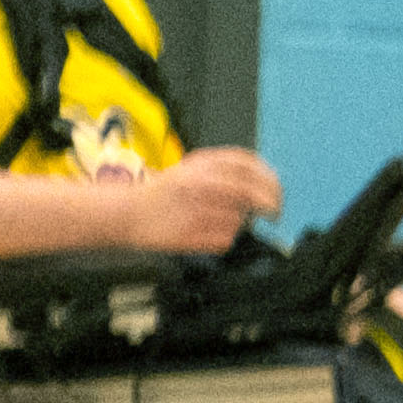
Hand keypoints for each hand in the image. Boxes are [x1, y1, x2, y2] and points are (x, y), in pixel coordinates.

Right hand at [126, 145, 278, 255]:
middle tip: (275, 212)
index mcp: (201, 164)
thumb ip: (225, 171)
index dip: (268, 179)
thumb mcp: (191, 169)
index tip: (277, 189)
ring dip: (236, 221)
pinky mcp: (195, 234)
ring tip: (207, 218)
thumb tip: (266, 182)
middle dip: (270, 203)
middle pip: (252, 193)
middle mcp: (201, 182)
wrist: (126, 213)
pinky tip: (200, 231)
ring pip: (240, 218)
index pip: (248, 166)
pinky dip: (221, 237)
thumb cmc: (162, 194)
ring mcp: (198, 209)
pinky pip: (226, 238)